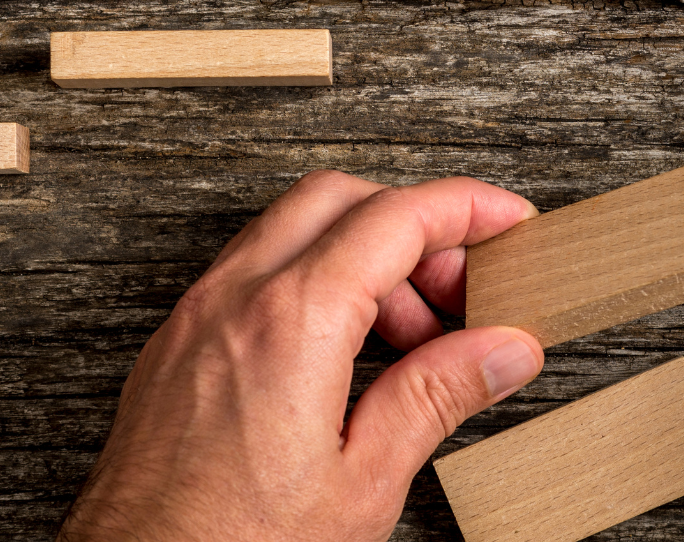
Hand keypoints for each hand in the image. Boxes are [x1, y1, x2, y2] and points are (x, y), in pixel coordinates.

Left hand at [58, 171, 544, 541]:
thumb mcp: (362, 483)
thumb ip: (436, 398)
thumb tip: (502, 348)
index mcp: (290, 321)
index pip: (397, 217)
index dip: (468, 209)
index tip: (510, 223)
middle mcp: (233, 300)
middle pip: (342, 199)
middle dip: (415, 225)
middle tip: (463, 290)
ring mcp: (195, 318)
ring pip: (291, 230)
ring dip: (363, 255)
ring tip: (415, 341)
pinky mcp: (174, 347)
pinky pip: (252, 273)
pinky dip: (311, 282)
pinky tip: (347, 352)